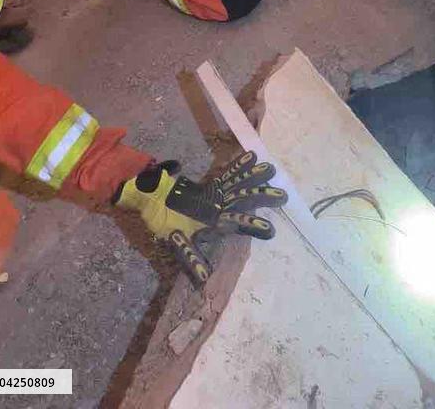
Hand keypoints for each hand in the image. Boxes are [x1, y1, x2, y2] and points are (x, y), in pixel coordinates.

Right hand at [117, 152, 286, 285]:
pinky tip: (252, 155)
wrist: (151, 201)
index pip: (236, 225)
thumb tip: (204, 279)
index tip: (269, 230)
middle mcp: (221, 209)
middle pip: (244, 202)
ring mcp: (218, 196)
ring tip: (271, 169)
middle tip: (283, 197)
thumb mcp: (175, 242)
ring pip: (240, 185)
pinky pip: (228, 173)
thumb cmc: (164, 223)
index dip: (251, 226)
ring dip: (255, 178)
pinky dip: (239, 165)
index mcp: (214, 224)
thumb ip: (189, 257)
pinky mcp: (213, 185)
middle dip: (262, 198)